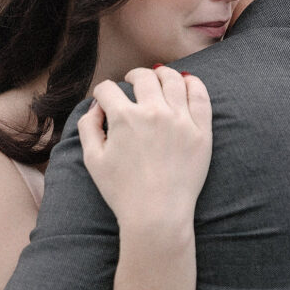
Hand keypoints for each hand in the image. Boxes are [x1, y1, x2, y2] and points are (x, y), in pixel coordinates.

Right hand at [77, 66, 211, 233]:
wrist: (157, 215)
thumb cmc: (122, 192)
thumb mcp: (93, 160)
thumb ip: (88, 127)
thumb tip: (96, 106)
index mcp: (124, 117)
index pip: (109, 89)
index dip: (103, 92)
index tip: (105, 98)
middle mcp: (153, 112)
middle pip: (143, 77)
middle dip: (133, 76)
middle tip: (132, 81)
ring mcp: (180, 120)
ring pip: (172, 80)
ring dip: (161, 74)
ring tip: (158, 78)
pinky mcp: (201, 132)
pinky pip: (200, 96)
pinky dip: (192, 84)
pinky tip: (186, 83)